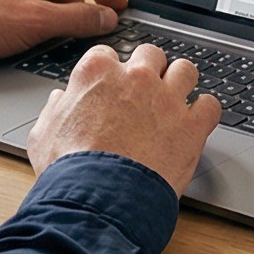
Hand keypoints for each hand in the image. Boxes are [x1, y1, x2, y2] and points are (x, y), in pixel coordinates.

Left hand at [0, 0, 125, 70]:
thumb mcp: (37, 21)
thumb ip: (77, 18)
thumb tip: (106, 17)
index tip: (119, 8)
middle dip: (81, 11)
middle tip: (90, 33)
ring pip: (50, 3)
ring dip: (59, 21)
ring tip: (56, 41)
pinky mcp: (0, 6)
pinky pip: (33, 13)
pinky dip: (42, 26)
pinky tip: (36, 43)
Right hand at [29, 42, 220, 196]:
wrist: (98, 199)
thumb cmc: (69, 171)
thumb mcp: (42, 135)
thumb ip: (54, 110)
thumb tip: (60, 100)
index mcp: (97, 74)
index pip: (107, 55)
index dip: (111, 72)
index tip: (113, 84)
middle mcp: (136, 78)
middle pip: (151, 55)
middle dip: (149, 70)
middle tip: (146, 91)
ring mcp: (167, 99)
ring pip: (186, 70)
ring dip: (181, 83)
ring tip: (176, 100)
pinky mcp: (191, 126)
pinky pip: (210, 105)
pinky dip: (205, 112)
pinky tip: (198, 121)